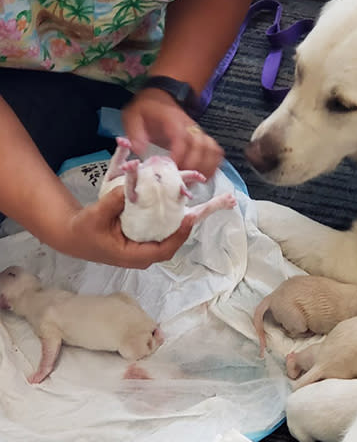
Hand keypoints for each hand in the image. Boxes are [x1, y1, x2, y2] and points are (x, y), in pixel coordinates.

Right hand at [60, 187, 193, 268]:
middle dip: (184, 226)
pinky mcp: (141, 241)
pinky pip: (160, 232)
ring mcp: (142, 250)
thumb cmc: (84, 230)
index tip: (189, 217)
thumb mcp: (96, 215)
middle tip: (197, 208)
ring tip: (191, 204)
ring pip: (167, 238)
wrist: (74, 236)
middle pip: (171, 244)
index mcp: (132, 255)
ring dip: (179, 223)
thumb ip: (113, 201)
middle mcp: (141, 255)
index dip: (179, 235)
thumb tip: (131, 186)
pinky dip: (168, 220)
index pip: (164, 249)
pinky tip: (174, 205)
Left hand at [122, 88, 222, 178]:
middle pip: (201, 146)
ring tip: (195, 181)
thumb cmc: (147, 109)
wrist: (161, 96)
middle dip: (193, 165)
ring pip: (211, 149)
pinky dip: (214, 164)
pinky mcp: (203, 138)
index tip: (173, 168)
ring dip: (206, 167)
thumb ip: (135, 133)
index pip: (182, 137)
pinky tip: (206, 176)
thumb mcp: (133, 116)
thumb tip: (140, 150)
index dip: (180, 154)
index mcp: (172, 120)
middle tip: (182, 179)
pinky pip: (216, 151)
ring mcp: (198, 132)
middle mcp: (190, 126)